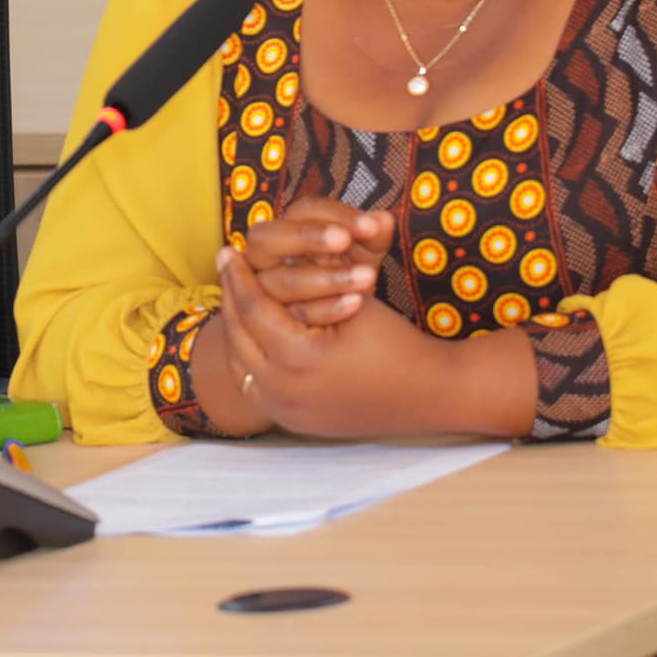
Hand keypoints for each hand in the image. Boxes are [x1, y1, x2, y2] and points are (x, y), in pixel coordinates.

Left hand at [216, 245, 533, 440]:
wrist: (431, 396)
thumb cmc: (396, 342)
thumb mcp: (350, 298)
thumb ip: (306, 270)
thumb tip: (265, 235)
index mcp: (298, 359)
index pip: (252, 308)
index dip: (239, 275)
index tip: (228, 249)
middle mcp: (283, 392)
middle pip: (238, 336)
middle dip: (231, 297)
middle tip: (225, 266)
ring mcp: (285, 412)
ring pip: (240, 362)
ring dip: (236, 325)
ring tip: (235, 294)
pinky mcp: (292, 422)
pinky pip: (254, 384)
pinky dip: (249, 354)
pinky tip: (251, 330)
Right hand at [241, 198, 393, 326]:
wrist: (338, 323)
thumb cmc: (346, 278)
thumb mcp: (363, 254)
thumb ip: (372, 237)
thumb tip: (384, 220)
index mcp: (287, 229)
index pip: (302, 211)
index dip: (337, 215)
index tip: (371, 226)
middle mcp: (264, 257)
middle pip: (266, 239)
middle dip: (307, 237)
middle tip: (345, 240)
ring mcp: (264, 291)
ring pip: (282, 281)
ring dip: (326, 277)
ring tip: (368, 277)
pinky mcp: (273, 323)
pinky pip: (293, 314)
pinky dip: (327, 309)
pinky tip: (357, 303)